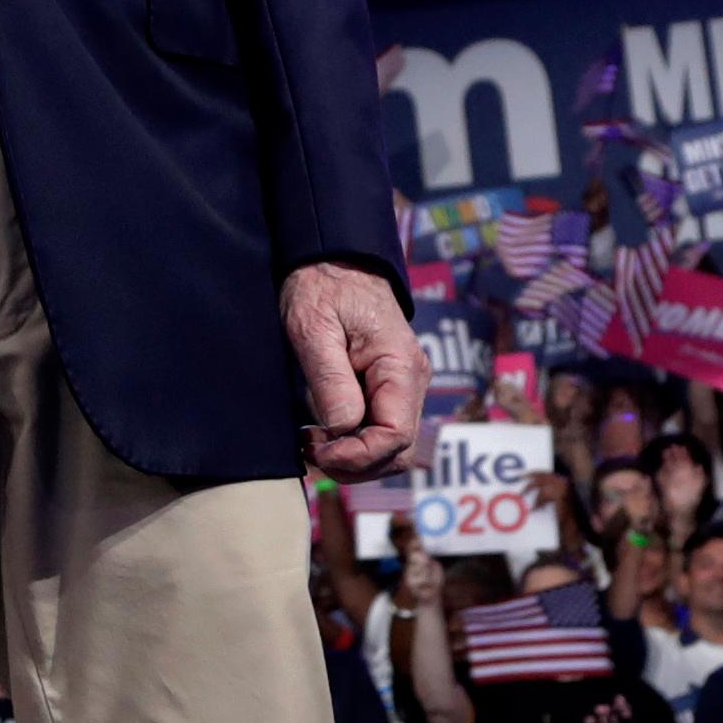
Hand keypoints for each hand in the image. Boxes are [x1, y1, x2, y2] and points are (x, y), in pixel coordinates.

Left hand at [289, 264, 425, 481]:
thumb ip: (331, 379)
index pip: (396, 436)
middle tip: (310, 452)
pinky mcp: (388, 388)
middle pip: (398, 451)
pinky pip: (380, 431)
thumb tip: (343, 428)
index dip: (358, 455)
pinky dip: (353, 444)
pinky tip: (321, 434)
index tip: (319, 450)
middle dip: (355, 464)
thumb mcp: (314, 327)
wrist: (333, 258)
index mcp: (401, 366)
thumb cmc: (322, 286)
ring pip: (391, 448)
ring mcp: (403, 386)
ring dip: (353, 458)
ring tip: (311, 444)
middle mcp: (412, 381)